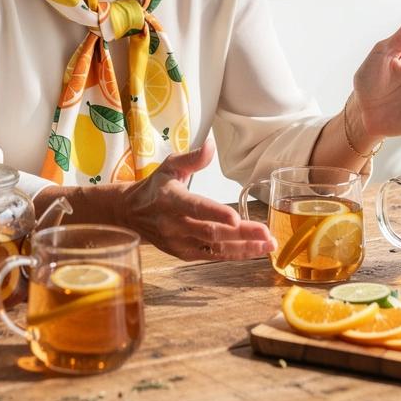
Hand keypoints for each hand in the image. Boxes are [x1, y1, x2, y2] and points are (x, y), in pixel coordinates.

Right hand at [117, 138, 275, 261]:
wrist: (131, 214)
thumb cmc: (155, 187)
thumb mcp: (170, 165)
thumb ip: (192, 158)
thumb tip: (211, 145)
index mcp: (170, 199)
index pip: (195, 207)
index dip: (215, 213)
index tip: (235, 217)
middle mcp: (173, 224)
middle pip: (211, 231)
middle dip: (241, 234)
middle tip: (266, 233)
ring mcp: (178, 242)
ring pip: (215, 247)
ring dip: (244, 247)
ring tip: (268, 244)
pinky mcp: (184, 254)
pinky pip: (212, 256)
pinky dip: (235, 254)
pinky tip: (254, 250)